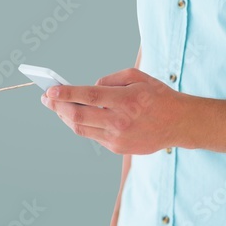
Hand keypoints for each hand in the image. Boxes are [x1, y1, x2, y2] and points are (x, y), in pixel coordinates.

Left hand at [40, 67, 185, 154]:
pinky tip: (76, 116)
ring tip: (56, 106)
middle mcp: (120, 121)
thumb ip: (110, 80)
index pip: (89, 96)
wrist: (179, 123)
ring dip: (65, 117)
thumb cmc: (157, 95)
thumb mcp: (137, 77)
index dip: (66, 94)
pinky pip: (93, 136)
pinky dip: (82, 125)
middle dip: (58, 107)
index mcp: (126, 100)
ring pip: (82, 129)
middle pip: (79, 117)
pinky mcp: (118, 148)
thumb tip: (88, 89)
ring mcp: (118, 138)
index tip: (50, 90)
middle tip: (46, 98)